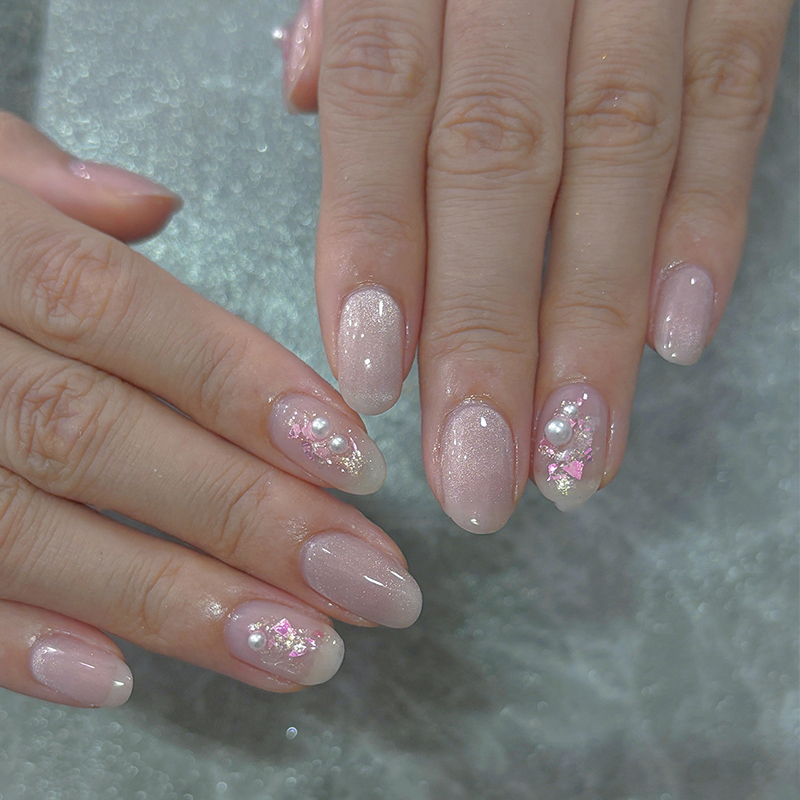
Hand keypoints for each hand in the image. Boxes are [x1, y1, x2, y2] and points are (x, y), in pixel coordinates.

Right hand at [0, 112, 420, 707]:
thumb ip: (41, 182)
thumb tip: (149, 203)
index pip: (121, 311)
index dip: (241, 386)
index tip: (356, 465)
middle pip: (99, 436)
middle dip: (248, 519)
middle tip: (371, 584)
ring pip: (31, 530)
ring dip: (173, 602)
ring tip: (302, 651)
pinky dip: (14, 642)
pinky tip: (119, 678)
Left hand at [276, 0, 792, 530]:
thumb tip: (307, 90)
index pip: (386, 102)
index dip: (378, 245)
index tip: (374, 382)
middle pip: (502, 162)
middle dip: (490, 334)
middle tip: (480, 478)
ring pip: (623, 158)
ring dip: (598, 322)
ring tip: (576, 453)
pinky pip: (739, 98)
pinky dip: (711, 222)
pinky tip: (685, 337)